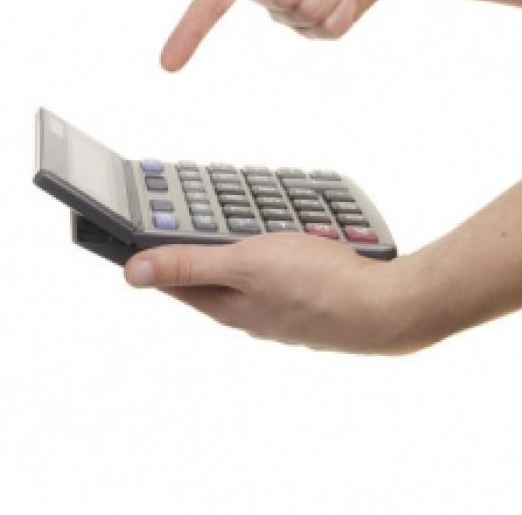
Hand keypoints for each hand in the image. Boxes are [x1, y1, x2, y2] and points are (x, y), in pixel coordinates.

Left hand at [123, 233, 417, 353]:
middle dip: (198, 242)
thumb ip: (188, 264)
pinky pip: (281, 270)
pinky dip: (276, 249)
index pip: (174, 278)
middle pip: (210, 273)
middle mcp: (249, 313)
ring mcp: (281, 309)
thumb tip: (131, 272)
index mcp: (225, 306)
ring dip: (240, 243)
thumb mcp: (243, 263)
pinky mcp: (310, 301)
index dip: (152, 251)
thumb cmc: (319, 284)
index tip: (134, 227)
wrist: (390, 307)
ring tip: (240, 215)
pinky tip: (289, 237)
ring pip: (248, 270)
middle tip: (188, 209)